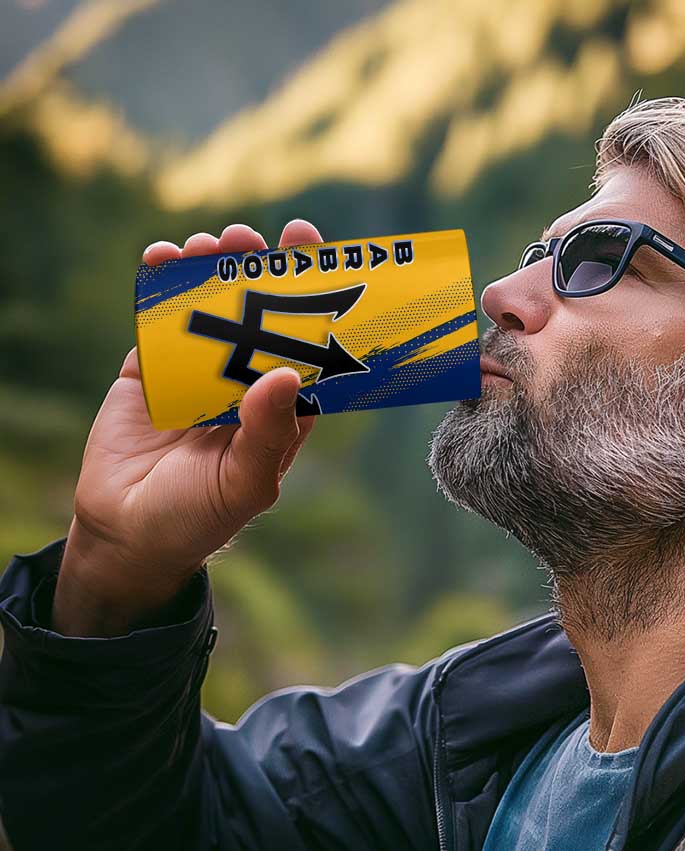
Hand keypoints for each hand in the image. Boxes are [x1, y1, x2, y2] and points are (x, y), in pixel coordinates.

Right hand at [52, 220, 323, 635]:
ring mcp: (197, 372)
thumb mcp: (244, 483)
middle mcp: (245, 383)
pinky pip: (158, 320)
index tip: (314, 253)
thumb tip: (285, 374)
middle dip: (258, 270)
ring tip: (211, 244)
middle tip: (254, 238)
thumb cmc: (199, 517)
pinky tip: (163, 259)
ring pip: (210, 308)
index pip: (305, 344)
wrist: (127, 534)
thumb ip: (267, 433)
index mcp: (281, 408)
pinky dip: (160, 286)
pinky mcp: (151, 369)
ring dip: (211, 269)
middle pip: (258, 314)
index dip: (311, 300)